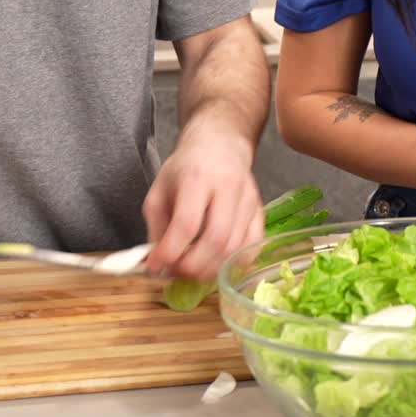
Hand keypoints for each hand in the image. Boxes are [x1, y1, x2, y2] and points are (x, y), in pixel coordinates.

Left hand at [143, 128, 263, 280]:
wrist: (219, 145)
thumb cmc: (185, 168)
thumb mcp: (159, 192)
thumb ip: (156, 229)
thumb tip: (155, 265)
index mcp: (197, 177)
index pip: (188, 223)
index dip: (171, 251)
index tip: (157, 265)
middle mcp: (228, 186)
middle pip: (216, 238)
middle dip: (192, 266)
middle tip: (176, 272)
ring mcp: (248, 199)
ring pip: (235, 247)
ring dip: (210, 269)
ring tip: (192, 269)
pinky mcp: (260, 209)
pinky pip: (252, 246)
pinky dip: (234, 263)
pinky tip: (216, 263)